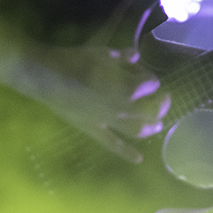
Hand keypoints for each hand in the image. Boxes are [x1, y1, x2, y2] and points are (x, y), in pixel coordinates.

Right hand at [33, 45, 170, 163]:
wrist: (48, 76)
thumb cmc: (77, 60)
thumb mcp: (104, 53)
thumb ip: (123, 57)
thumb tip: (135, 55)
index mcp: (129, 86)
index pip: (151, 83)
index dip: (150, 78)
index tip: (144, 74)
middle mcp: (123, 107)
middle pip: (151, 109)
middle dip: (161, 104)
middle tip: (164, 99)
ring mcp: (109, 121)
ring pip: (138, 129)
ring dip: (151, 128)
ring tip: (158, 125)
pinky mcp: (94, 130)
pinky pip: (112, 144)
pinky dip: (127, 153)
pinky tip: (139, 159)